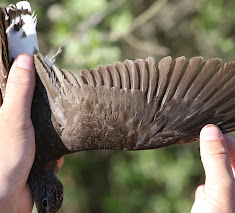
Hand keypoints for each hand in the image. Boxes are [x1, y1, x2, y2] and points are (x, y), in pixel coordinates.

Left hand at [0, 54, 63, 212]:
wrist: (10, 195)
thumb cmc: (6, 155)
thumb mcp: (14, 118)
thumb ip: (20, 90)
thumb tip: (24, 58)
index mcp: (3, 107)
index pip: (15, 80)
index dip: (29, 69)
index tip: (44, 63)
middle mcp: (12, 117)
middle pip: (33, 98)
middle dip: (48, 101)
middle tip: (60, 97)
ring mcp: (24, 132)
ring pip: (45, 117)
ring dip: (55, 124)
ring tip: (61, 126)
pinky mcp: (34, 146)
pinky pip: (50, 136)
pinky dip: (56, 142)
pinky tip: (55, 151)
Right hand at [191, 124, 234, 212]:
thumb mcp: (221, 190)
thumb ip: (218, 160)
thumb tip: (211, 129)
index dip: (231, 144)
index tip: (214, 130)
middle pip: (234, 171)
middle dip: (219, 156)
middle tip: (205, 139)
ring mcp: (230, 212)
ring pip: (221, 185)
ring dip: (211, 173)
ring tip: (202, 159)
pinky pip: (211, 199)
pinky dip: (205, 192)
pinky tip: (200, 192)